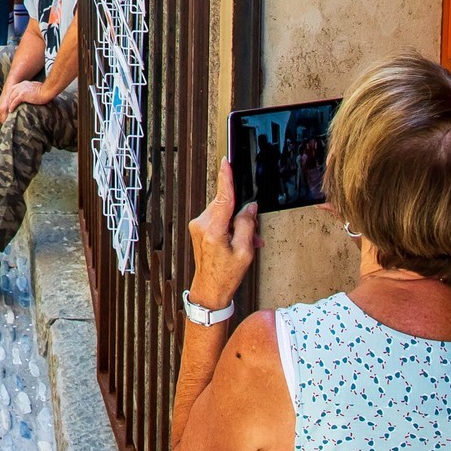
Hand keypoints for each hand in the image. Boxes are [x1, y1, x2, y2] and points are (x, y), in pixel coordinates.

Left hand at [0, 78, 46, 121]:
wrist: (47, 90)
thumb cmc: (46, 90)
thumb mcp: (37, 87)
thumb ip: (33, 90)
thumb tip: (34, 94)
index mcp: (24, 83)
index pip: (14, 89)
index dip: (12, 95)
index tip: (12, 101)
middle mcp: (21, 85)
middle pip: (11, 93)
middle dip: (9, 100)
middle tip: (9, 107)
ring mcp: (21, 90)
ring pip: (11, 98)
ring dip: (9, 104)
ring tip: (9, 110)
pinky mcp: (22, 95)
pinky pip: (14, 102)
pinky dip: (12, 106)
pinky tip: (11, 111)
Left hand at [187, 160, 259, 309]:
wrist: (210, 289)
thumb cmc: (226, 275)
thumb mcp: (244, 251)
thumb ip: (247, 225)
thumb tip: (249, 207)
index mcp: (213, 229)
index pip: (223, 197)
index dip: (226, 178)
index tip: (226, 162)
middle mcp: (202, 224)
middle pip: (226, 206)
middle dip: (242, 216)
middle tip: (253, 234)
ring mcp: (198, 226)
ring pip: (223, 213)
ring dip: (237, 223)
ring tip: (246, 242)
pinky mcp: (198, 229)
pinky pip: (218, 219)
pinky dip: (230, 227)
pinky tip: (238, 241)